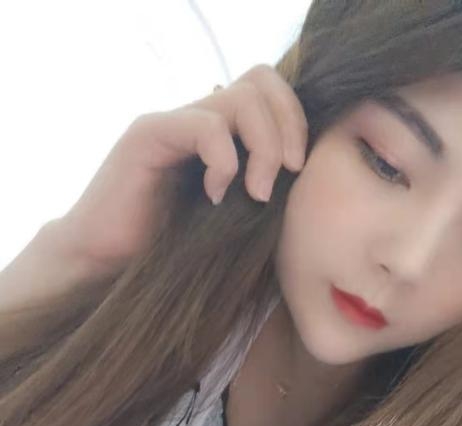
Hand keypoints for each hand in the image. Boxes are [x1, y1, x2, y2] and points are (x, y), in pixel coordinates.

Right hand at [57, 64, 308, 277]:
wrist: (109, 264)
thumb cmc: (175, 250)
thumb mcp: (237, 220)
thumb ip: (265, 193)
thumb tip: (309, 185)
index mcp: (224, 134)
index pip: (272, 91)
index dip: (296, 120)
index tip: (299, 171)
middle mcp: (200, 119)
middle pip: (262, 81)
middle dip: (289, 126)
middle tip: (288, 174)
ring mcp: (174, 123)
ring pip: (240, 98)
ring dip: (263, 147)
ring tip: (255, 194)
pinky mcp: (148, 135)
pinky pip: (204, 125)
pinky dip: (223, 161)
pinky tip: (215, 196)